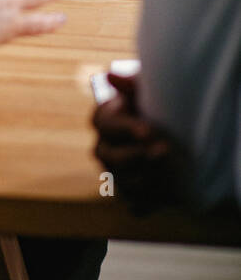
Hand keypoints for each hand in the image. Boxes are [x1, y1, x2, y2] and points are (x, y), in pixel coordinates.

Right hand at [92, 73, 183, 212]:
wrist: (176, 134)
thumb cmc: (157, 104)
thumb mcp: (147, 88)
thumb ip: (131, 83)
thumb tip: (111, 75)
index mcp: (105, 120)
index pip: (107, 125)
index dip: (127, 129)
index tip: (148, 131)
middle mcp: (104, 148)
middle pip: (111, 157)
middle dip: (138, 155)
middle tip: (165, 150)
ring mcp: (116, 174)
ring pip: (123, 183)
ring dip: (147, 178)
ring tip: (171, 169)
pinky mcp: (132, 195)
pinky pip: (136, 205)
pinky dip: (151, 201)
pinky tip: (167, 191)